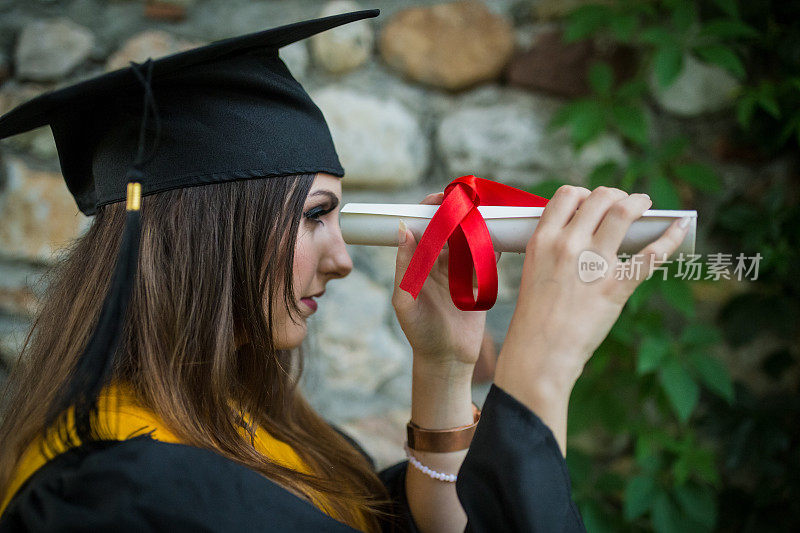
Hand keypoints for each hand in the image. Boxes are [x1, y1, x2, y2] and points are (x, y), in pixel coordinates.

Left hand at [392, 192, 500, 371]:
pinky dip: (493, 245)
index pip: (422, 228)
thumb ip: (405, 266)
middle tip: (470, 200)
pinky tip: (500, 234)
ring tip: (486, 213)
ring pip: (468, 239)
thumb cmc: (420, 332)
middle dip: (458, 212)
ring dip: (476, 225)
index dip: (430, 210)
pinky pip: (486, 257)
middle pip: (448, 228)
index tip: (441, 197)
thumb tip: (402, 229)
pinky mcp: (479, 281)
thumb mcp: (405, 300)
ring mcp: (459, 271)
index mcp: (417, 263)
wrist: (448, 360)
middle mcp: (437, 262)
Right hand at [497, 185, 691, 391]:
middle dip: (617, 196)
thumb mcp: (535, 272)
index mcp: (542, 240)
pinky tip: (679, 225)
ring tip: (646, 205)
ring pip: (624, 211)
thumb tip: (584, 234)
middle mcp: (567, 245)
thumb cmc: (534, 319)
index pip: (567, 195)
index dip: (584, 194)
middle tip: (625, 203)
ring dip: (640, 202)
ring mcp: (593, 264)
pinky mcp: (616, 286)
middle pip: (600, 197)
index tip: (593, 203)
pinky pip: (652, 252)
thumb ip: (554, 249)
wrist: (539, 354)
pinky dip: (670, 235)